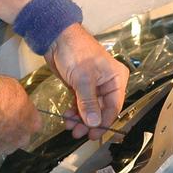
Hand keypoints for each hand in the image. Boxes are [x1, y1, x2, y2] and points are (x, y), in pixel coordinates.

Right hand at [0, 74, 41, 154]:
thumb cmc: (0, 93)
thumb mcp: (16, 89)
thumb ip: (18, 102)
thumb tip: (14, 100)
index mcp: (34, 123)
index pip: (33, 124)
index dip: (23, 118)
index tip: (15, 113)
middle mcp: (23, 138)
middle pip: (20, 138)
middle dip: (12, 131)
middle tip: (1, 120)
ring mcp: (7, 146)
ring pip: (4, 145)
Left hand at [46, 24, 128, 138]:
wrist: (57, 38)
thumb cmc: (76, 52)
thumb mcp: (83, 79)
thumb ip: (89, 103)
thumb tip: (94, 123)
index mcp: (116, 79)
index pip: (113, 106)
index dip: (103, 122)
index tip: (93, 135)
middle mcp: (107, 83)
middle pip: (101, 109)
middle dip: (89, 122)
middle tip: (77, 133)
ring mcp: (93, 85)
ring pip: (90, 108)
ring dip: (80, 118)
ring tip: (69, 125)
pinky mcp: (80, 85)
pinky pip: (81, 103)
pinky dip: (75, 111)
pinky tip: (67, 117)